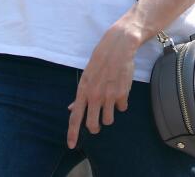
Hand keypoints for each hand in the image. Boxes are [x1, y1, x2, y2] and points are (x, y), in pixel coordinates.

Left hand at [66, 25, 139, 148]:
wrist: (117, 48)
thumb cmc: (99, 61)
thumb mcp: (86, 76)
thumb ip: (80, 96)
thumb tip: (72, 109)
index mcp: (83, 90)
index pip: (75, 117)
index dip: (72, 133)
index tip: (71, 145)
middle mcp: (95, 96)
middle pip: (93, 125)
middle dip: (95, 127)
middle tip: (97, 123)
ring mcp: (109, 96)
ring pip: (109, 120)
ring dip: (109, 114)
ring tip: (110, 101)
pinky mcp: (122, 94)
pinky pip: (122, 108)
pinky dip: (121, 103)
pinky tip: (120, 91)